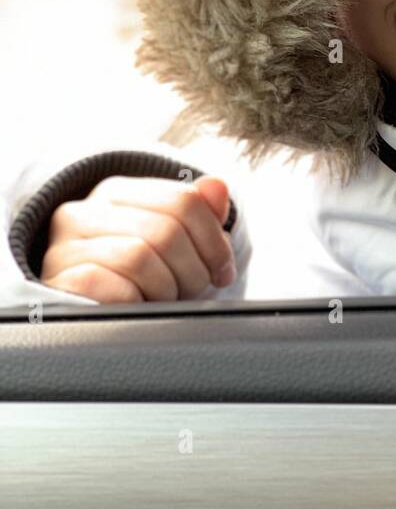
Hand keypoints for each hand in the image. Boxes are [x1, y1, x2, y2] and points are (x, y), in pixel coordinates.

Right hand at [40, 175, 235, 302]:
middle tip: (192, 291)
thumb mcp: (173, 244)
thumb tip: (218, 187)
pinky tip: (137, 307)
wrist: (87, 320)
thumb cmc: (138, 280)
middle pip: (165, 230)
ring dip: (166, 288)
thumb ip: (198, 212)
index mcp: (116, 192)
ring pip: (140, 256)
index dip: (214, 240)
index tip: (222, 271)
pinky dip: (138, 301)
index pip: (183, 200)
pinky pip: (114, 288)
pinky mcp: (59, 284)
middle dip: (193, 269)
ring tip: (163, 299)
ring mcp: (65, 247)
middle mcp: (84, 212)